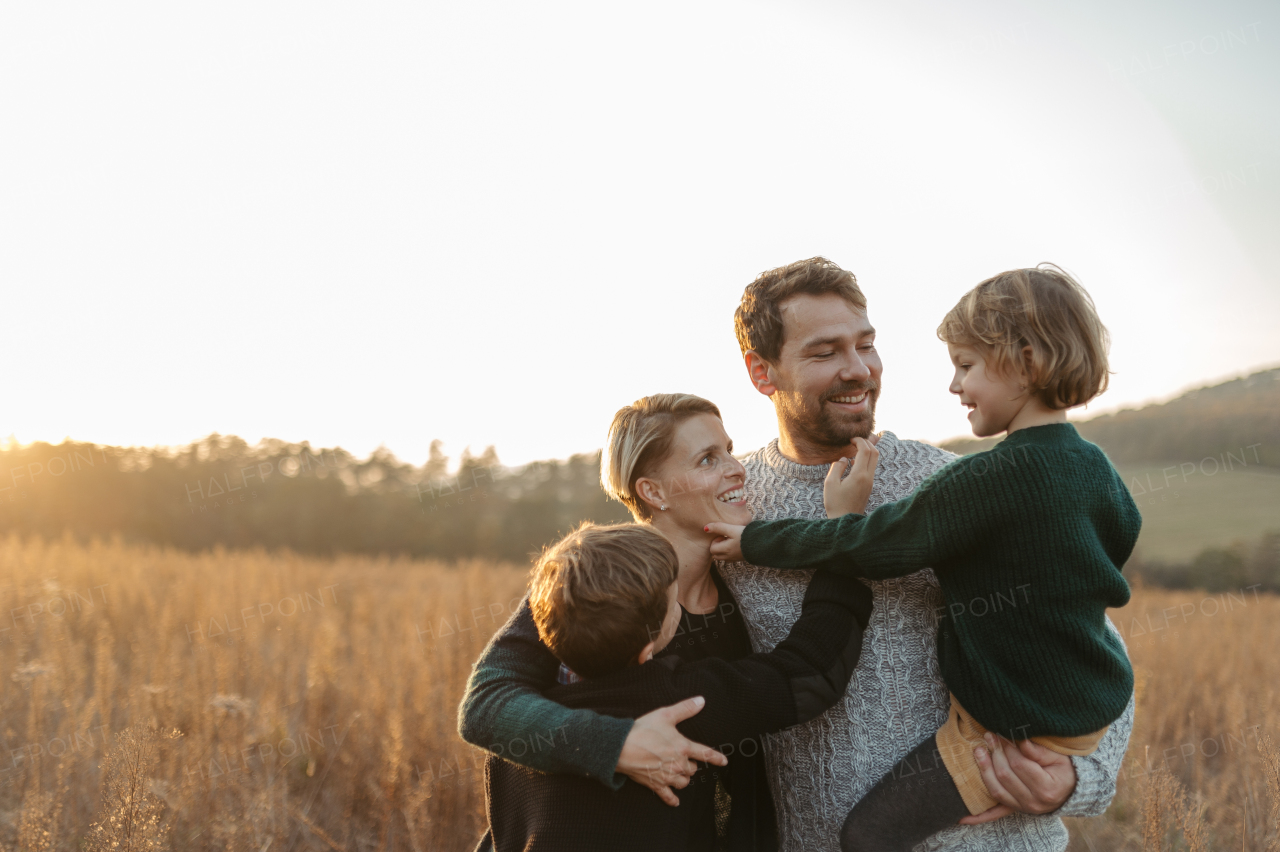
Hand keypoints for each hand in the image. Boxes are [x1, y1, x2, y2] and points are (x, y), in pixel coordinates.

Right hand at [616, 696, 727, 806]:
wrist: (623, 747)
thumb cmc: (644, 729)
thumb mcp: (666, 715)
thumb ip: (685, 708)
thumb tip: (701, 701)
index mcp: (683, 747)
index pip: (705, 754)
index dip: (716, 758)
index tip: (724, 762)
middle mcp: (678, 764)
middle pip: (693, 770)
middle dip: (691, 765)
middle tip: (683, 760)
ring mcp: (667, 776)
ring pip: (684, 782)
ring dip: (684, 779)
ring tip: (680, 775)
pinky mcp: (656, 784)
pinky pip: (668, 796)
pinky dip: (672, 799)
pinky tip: (675, 802)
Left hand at [705, 523, 745, 561]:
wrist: (763, 543)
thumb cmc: (746, 535)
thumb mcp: (731, 529)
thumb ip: (718, 527)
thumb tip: (705, 528)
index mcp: (725, 550)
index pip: (712, 549)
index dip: (715, 541)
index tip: (723, 535)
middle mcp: (729, 556)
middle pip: (716, 555)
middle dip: (718, 546)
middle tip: (726, 538)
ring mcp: (735, 558)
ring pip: (723, 557)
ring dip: (724, 549)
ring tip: (731, 540)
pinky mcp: (741, 558)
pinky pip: (731, 557)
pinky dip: (730, 552)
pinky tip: (737, 544)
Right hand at [823, 437, 878, 517]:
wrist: (845, 522)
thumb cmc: (835, 504)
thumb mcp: (830, 484)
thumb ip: (836, 468)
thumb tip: (843, 459)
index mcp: (859, 475)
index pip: (865, 451)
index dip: (859, 441)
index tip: (850, 439)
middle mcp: (868, 477)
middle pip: (875, 453)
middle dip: (866, 443)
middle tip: (854, 441)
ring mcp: (870, 482)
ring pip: (875, 460)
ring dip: (867, 451)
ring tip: (854, 448)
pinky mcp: (869, 486)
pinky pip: (871, 467)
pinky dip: (865, 459)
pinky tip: (853, 461)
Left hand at [957, 734, 1076, 824]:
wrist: (1071, 791)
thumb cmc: (1064, 771)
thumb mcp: (1058, 758)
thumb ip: (1038, 751)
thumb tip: (1020, 740)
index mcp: (1046, 788)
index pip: (1019, 765)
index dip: (1008, 748)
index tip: (1002, 733)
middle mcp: (1033, 802)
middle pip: (1005, 775)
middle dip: (995, 753)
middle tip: (989, 736)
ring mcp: (1023, 808)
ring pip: (996, 790)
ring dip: (984, 769)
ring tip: (978, 750)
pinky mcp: (1015, 810)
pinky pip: (994, 812)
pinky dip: (978, 815)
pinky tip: (962, 817)